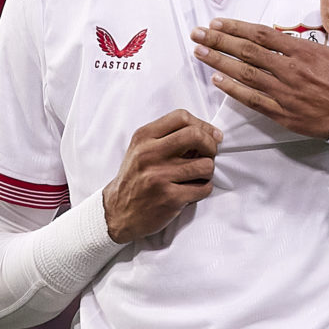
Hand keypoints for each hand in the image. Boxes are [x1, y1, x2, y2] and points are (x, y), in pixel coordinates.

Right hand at [102, 109, 222, 242]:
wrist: (117, 211)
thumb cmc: (135, 178)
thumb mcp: (142, 149)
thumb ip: (168, 137)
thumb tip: (209, 133)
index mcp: (143, 137)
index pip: (181, 117)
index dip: (203, 125)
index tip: (211, 136)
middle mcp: (149, 154)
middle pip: (195, 136)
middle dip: (211, 145)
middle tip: (210, 154)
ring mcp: (159, 176)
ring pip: (205, 165)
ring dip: (208, 171)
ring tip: (198, 175)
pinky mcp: (169, 198)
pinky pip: (203, 188)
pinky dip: (204, 189)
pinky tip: (193, 190)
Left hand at [190, 0, 328, 138]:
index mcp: (305, 50)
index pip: (261, 34)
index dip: (236, 28)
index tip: (217, 23)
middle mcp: (291, 69)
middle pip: (247, 51)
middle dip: (218, 42)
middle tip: (197, 34)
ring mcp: (286, 93)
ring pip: (245, 74)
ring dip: (219, 62)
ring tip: (199, 53)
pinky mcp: (286, 115)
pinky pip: (253, 101)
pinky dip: (233, 90)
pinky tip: (217, 81)